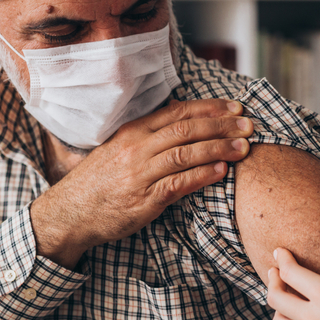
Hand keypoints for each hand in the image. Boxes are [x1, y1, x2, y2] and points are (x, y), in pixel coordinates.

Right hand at [31, 98, 252, 267]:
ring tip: (244, 148)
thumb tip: (182, 118)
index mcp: (133, 131)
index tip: (235, 107)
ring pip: (186, 154)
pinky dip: (202, 175)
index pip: (178, 112)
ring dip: (219, 149)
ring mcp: (140, 174)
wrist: (70, 212)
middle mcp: (137, 148)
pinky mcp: (144, 200)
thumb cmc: (99, 181)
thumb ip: (149, 134)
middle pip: (187, 129)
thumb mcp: (119, 148)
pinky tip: (222, 171)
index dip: (210, 108)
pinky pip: (178, 184)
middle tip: (249, 125)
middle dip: (223, 126)